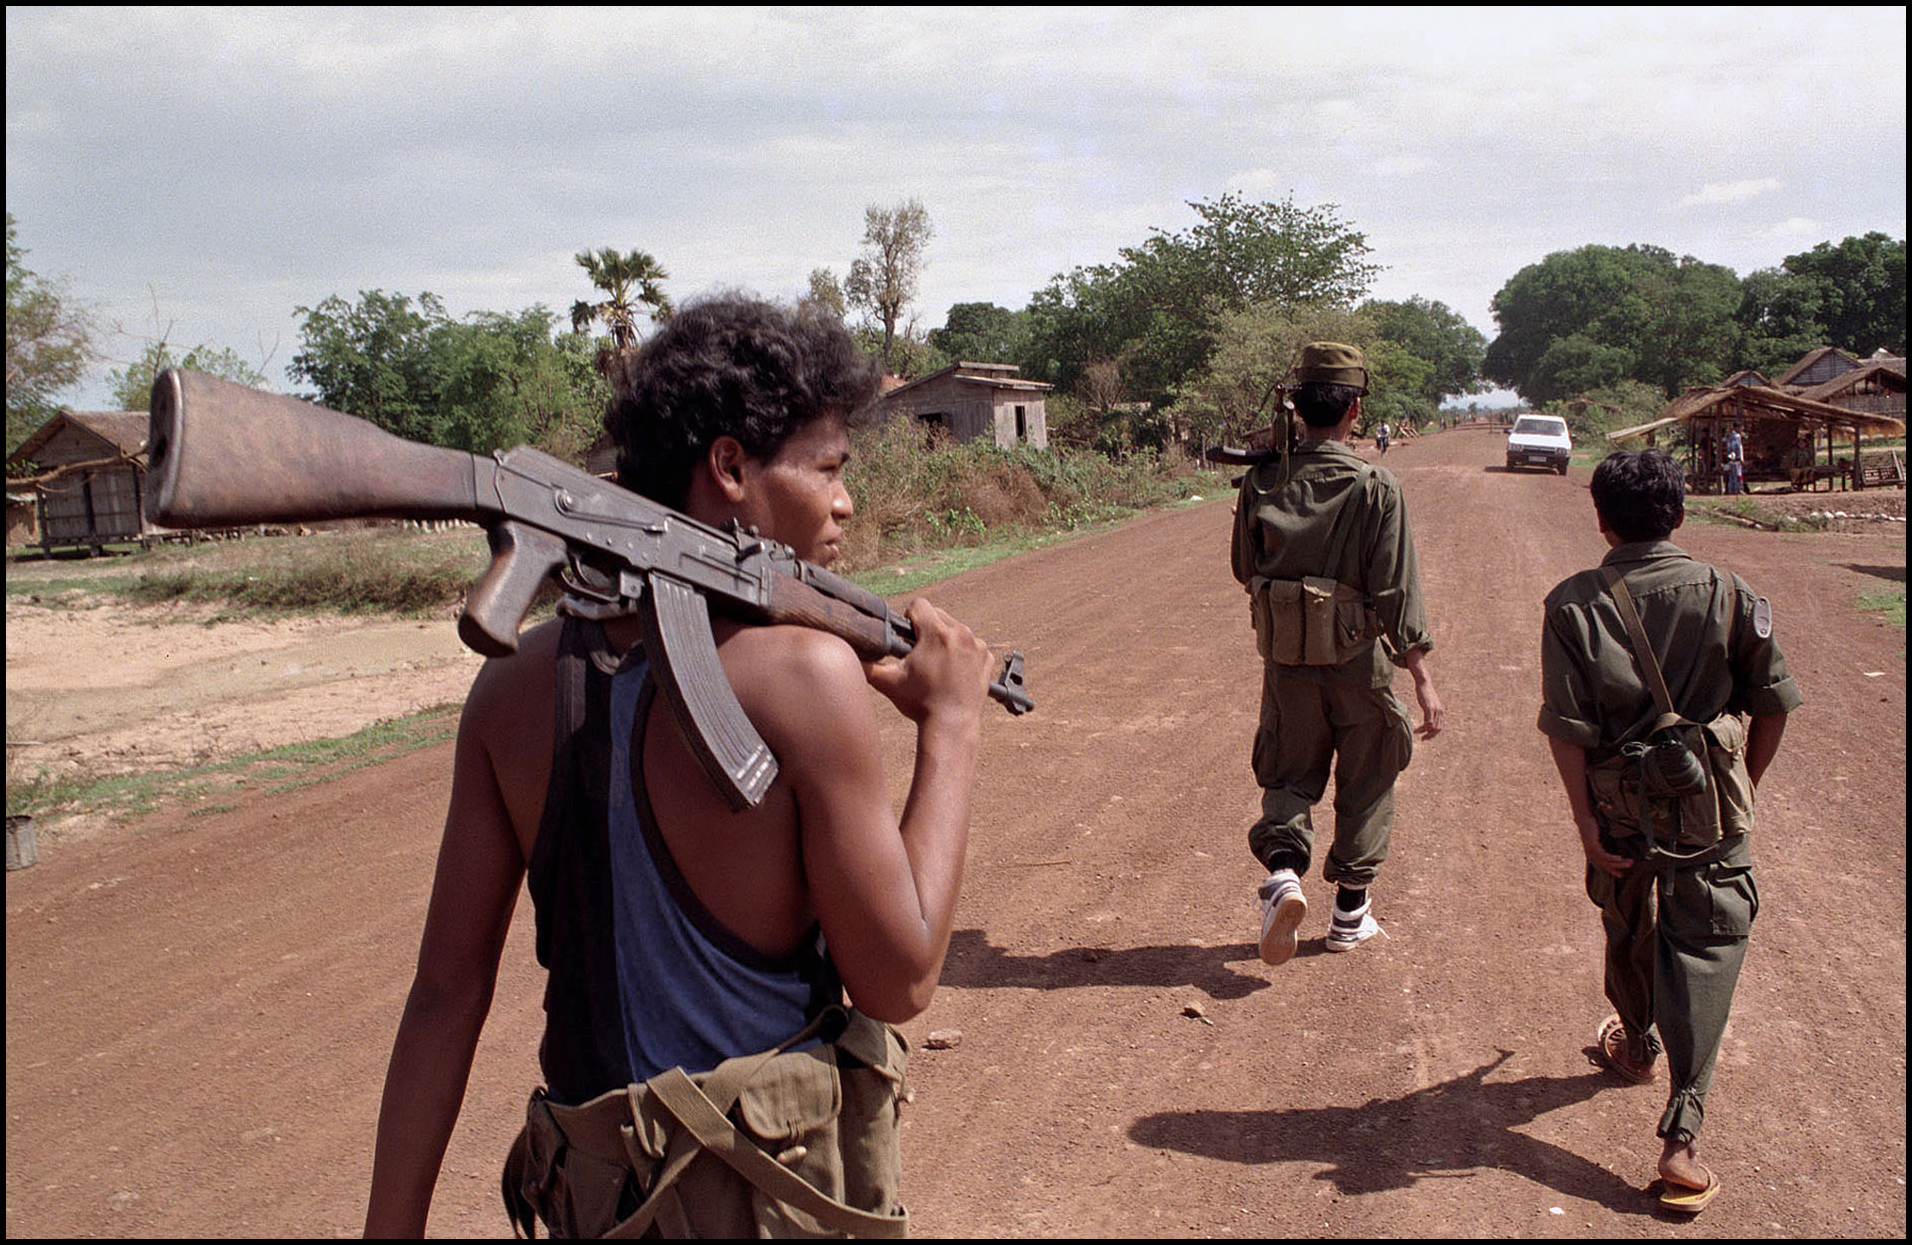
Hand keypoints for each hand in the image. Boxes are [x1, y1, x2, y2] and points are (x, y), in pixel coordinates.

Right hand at [862, 598, 991, 725]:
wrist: (951, 726)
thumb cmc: (919, 704)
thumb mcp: (887, 682)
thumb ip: (865, 664)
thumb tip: (845, 655)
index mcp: (936, 633)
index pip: (919, 604)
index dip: (908, 618)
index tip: (907, 636)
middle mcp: (961, 633)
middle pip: (938, 614)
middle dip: (927, 629)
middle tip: (919, 653)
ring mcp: (977, 645)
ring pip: (956, 628)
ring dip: (945, 639)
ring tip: (936, 663)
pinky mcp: (987, 657)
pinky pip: (972, 644)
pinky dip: (962, 652)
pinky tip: (952, 671)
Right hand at [1414, 680, 1444, 738]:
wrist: (1424, 683)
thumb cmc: (1425, 692)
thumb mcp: (1429, 703)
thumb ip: (1430, 710)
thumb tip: (1428, 715)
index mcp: (1440, 712)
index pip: (1439, 728)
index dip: (1433, 734)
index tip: (1425, 737)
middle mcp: (1440, 712)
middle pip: (1437, 729)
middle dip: (1430, 736)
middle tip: (1422, 739)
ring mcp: (1435, 710)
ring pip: (1432, 727)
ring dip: (1424, 732)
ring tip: (1416, 732)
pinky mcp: (1429, 708)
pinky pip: (1428, 722)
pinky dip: (1422, 728)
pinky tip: (1416, 729)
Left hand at [1579, 818, 1631, 877]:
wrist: (1585, 818)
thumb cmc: (1594, 826)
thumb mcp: (1602, 836)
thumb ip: (1607, 842)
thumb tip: (1619, 844)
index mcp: (1594, 854)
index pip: (1604, 865)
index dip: (1613, 870)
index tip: (1622, 875)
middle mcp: (1592, 855)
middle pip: (1607, 865)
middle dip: (1620, 866)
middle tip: (1632, 864)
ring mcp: (1591, 851)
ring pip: (1607, 861)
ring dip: (1620, 863)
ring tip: (1631, 862)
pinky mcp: (1592, 846)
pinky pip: (1603, 855)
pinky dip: (1612, 857)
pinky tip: (1621, 857)